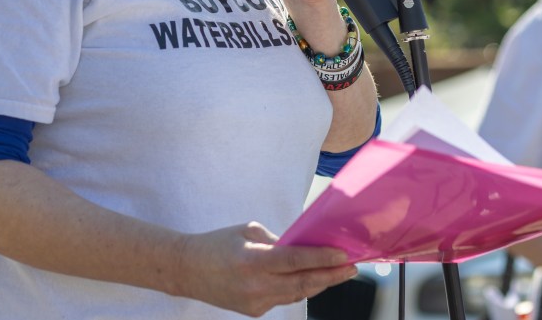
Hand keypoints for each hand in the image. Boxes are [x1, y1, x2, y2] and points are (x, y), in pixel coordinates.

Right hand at [173, 221, 355, 316]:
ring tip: (339, 272)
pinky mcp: (254, 312)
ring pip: (297, 294)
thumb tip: (305, 245)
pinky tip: (312, 280)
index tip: (343, 255)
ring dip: (320, 283)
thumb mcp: (248, 230)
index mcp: (253, 259)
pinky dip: (300, 288)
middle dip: (332, 276)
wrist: (188, 270)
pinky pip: (284, 299)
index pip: (296, 260)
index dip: (323, 258)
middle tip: (353, 267)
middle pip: (303, 282)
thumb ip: (278, 240)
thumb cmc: (218, 243)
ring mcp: (255, 302)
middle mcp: (255, 285)